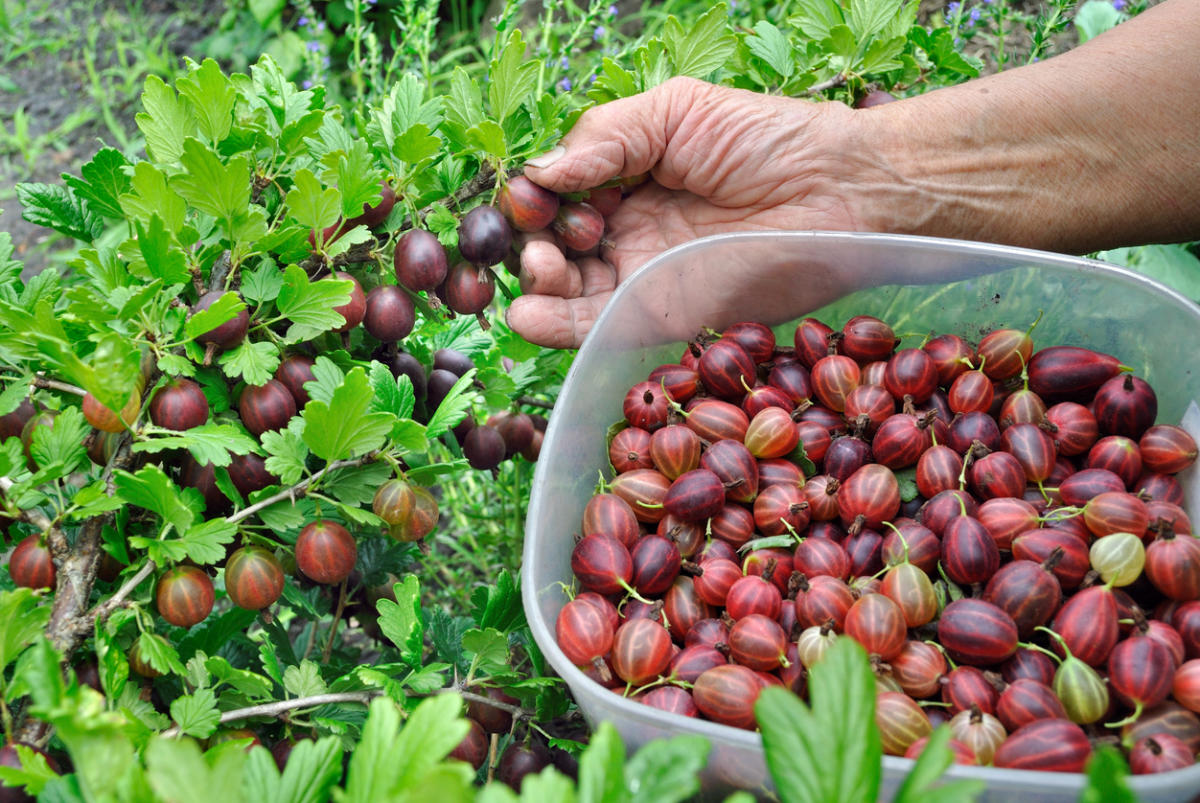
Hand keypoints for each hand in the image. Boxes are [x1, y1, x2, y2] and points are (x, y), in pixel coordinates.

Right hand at [505, 77, 872, 348]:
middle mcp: (626, 230)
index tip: (533, 195)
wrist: (840, 192)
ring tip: (541, 265)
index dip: (534, 196)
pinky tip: (527, 314)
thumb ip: (605, 136)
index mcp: (626, 178)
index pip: (555, 193)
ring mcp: (641, 276)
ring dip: (536, 282)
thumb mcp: (677, 111)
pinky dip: (553, 327)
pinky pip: (595, 328)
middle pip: (552, 243)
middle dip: (532, 240)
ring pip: (563, 289)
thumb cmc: (769, 140)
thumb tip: (539, 172)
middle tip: (545, 236)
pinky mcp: (661, 315)